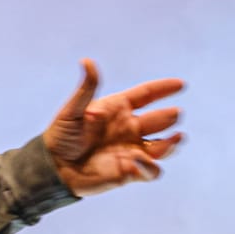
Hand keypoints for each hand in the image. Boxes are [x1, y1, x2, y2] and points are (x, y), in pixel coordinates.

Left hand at [43, 59, 184, 196]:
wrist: (53, 168)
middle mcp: (129, 128)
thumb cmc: (60, 137)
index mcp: (118, 108)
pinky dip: (150, 166)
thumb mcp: (72, 110)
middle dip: (169, 117)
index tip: (181, 85)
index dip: (164, 89)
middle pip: (159, 120)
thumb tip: (87, 60)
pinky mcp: (129, 173)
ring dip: (172, 143)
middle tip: (174, 114)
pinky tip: (139, 160)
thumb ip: (86, 88)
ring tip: (178, 137)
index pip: (146, 95)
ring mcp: (131, 150)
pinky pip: (150, 171)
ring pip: (162, 146)